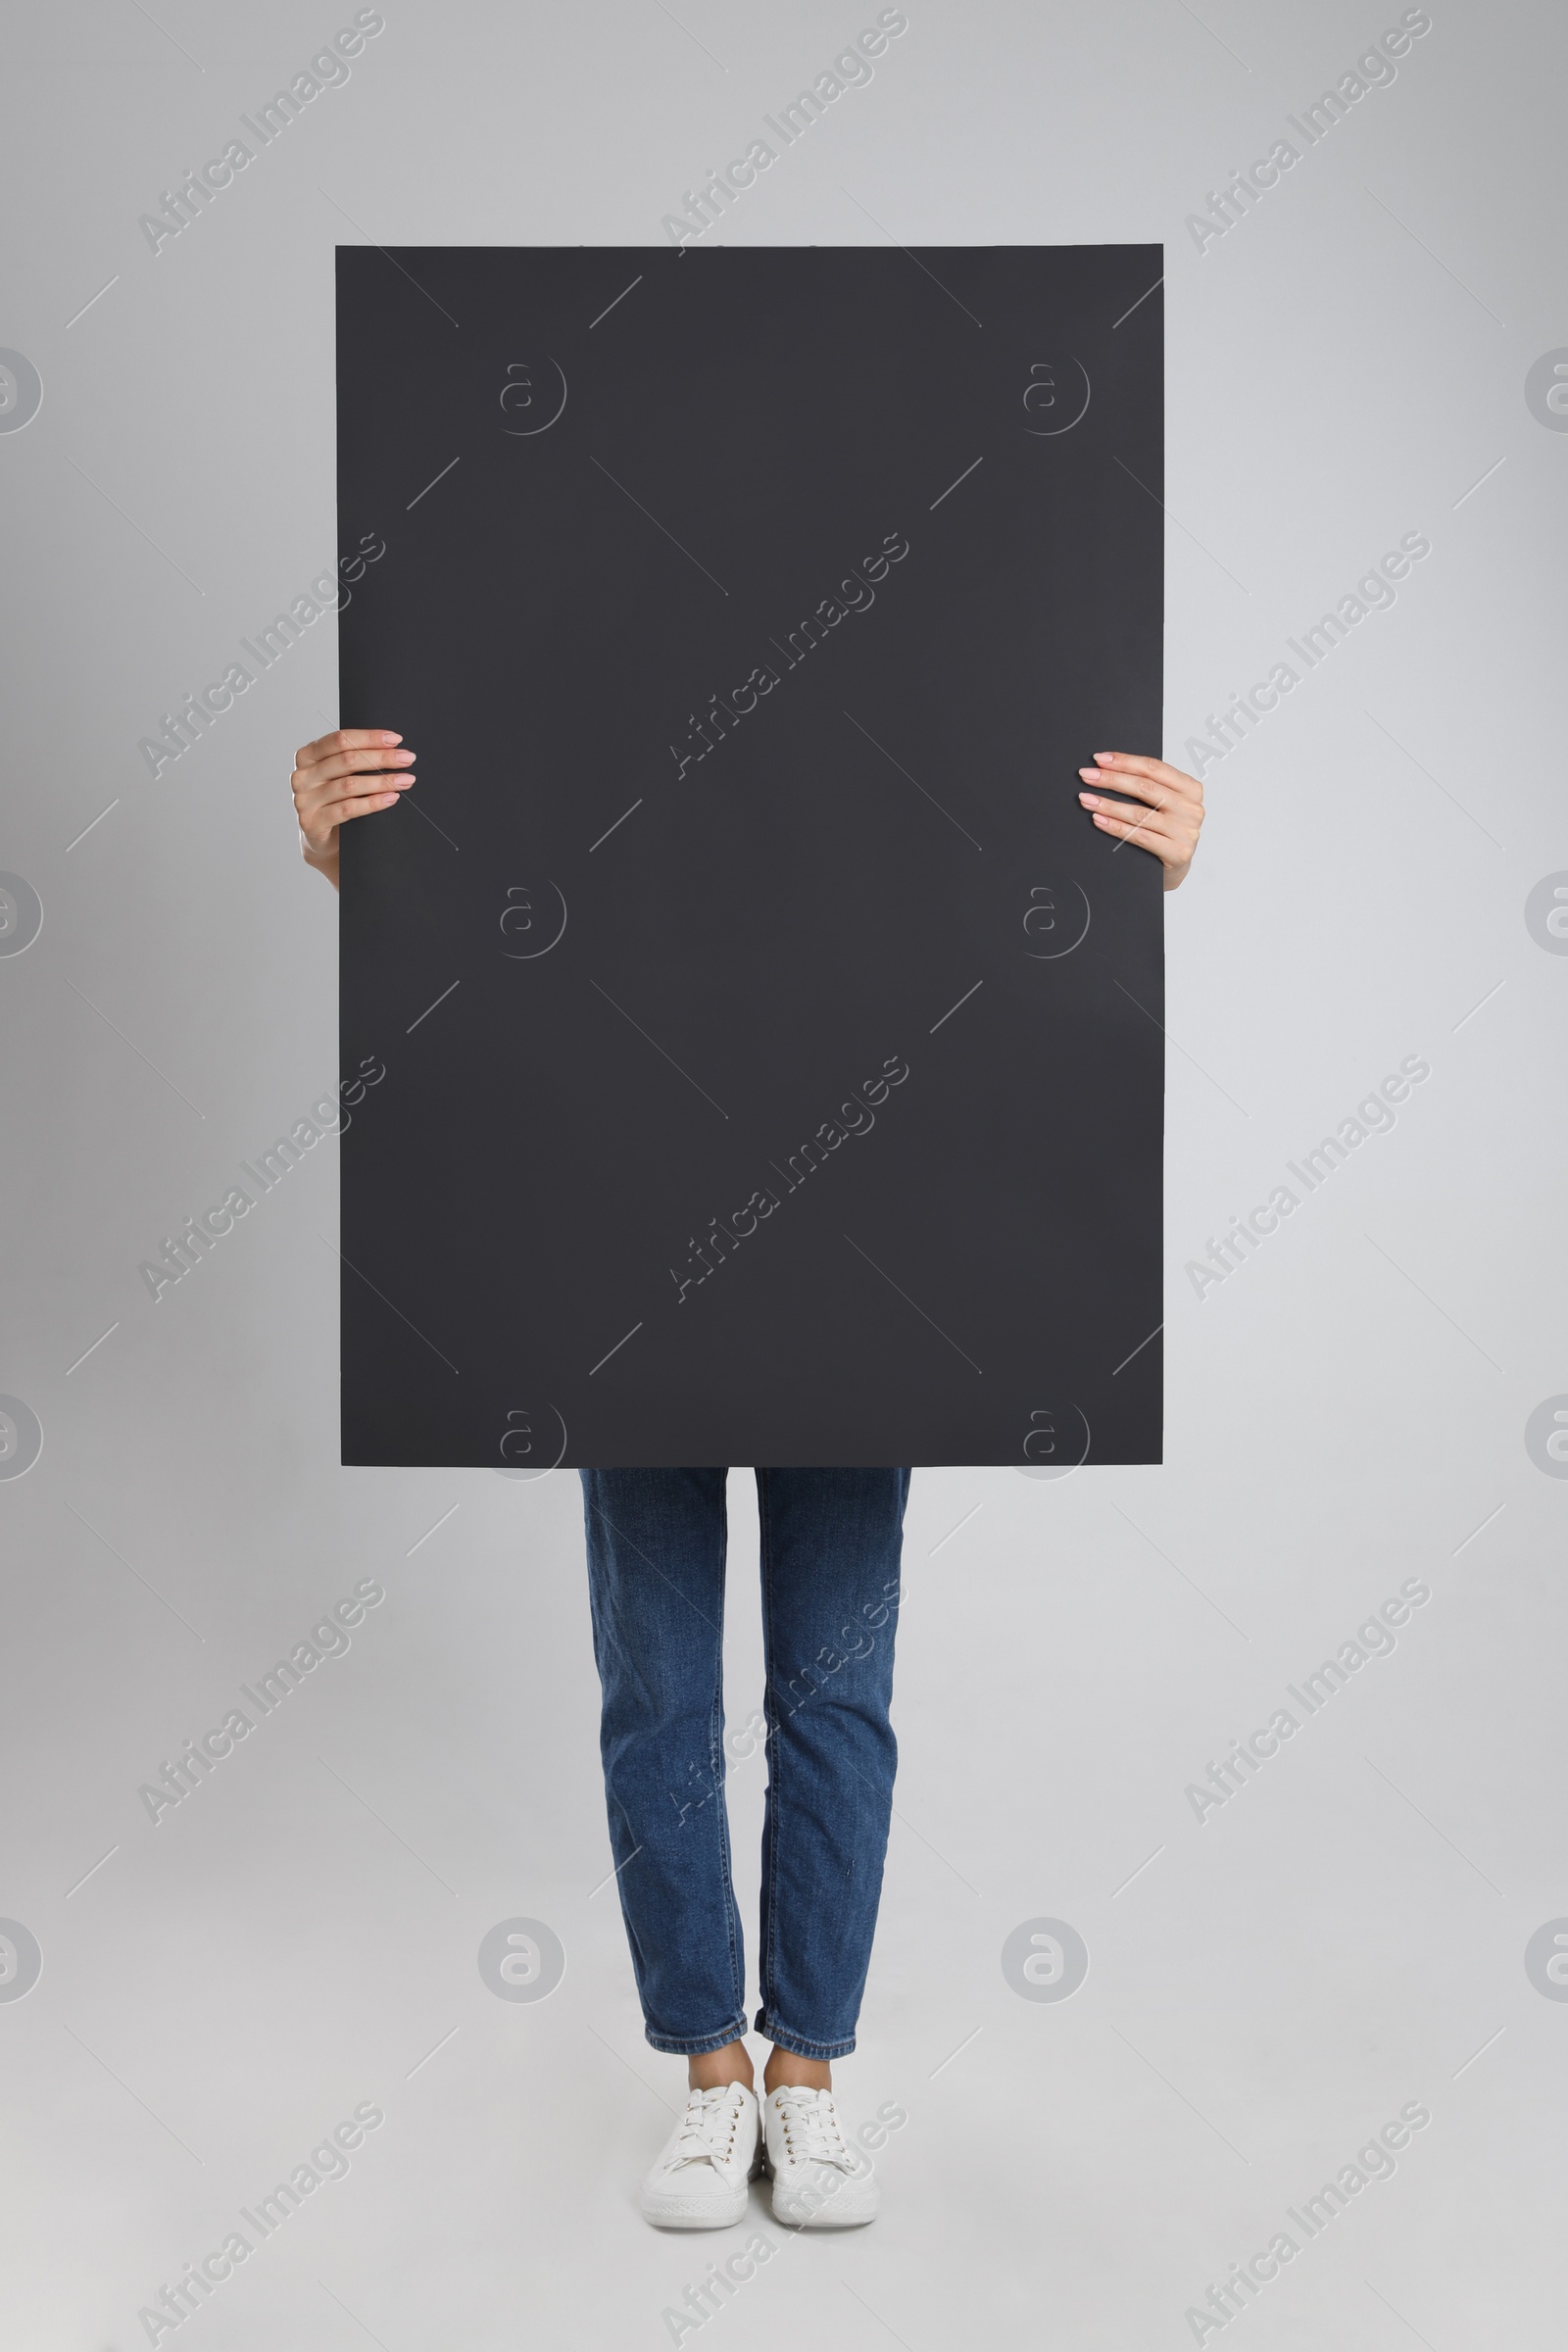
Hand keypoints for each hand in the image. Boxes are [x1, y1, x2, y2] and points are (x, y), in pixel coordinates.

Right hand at [291, 727, 415, 887]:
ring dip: (382, 781)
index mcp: (307, 756)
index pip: (340, 740)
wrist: (323, 841)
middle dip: (381, 758)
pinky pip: (348, 809)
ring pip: (349, 785)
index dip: (369, 738)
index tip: (396, 739)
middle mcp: (302, 776)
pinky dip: (373, 803)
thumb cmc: (335, 801)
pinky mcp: (312, 822)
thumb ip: (352, 760)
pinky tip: (391, 798)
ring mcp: (304, 800)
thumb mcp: (338, 776)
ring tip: (406, 780)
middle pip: (347, 761)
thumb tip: (392, 747)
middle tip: (408, 758)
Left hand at [1078, 752, 1203, 891]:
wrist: (1176, 868)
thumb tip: (1110, 769)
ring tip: (1087, 799)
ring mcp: (1186, 831)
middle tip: (1087, 776)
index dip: (1125, 762)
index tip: (1100, 759)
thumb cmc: (1166, 832)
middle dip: (1111, 779)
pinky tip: (1098, 820)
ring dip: (1108, 804)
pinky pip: (1138, 836)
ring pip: (1139, 813)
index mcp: (1191, 789)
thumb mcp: (1165, 805)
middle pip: (1145, 788)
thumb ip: (1150, 787)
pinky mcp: (1177, 853)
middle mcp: (1192, 809)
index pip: (1154, 768)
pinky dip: (1115, 827)